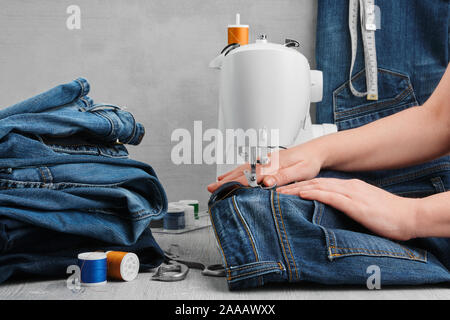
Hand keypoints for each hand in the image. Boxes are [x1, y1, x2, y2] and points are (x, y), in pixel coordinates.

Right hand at [207, 142, 324, 192]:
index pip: (252, 176)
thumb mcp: (301, 171)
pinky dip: (236, 172)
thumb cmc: (311, 162)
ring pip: (243, 168)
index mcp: (273, 164)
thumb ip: (283, 177)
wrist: (317, 151)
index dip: (237, 184)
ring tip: (216, 183)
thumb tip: (267, 182)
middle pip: (242, 172)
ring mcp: (265, 161)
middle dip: (226, 180)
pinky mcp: (266, 162)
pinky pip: (247, 167)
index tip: (224, 190)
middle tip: (211, 188)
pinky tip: (231, 175)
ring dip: (228, 176)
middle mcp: (267, 161)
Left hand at [277, 178, 417, 240]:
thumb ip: (349, 205)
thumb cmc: (389, 215)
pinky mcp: (355, 204)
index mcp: (351, 187)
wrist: (410, 216)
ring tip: (282, 191)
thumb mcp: (364, 207)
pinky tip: (302, 193)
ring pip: (319, 186)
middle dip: (295, 184)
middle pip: (316, 182)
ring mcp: (352, 193)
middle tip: (277, 188)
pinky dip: (314, 193)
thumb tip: (334, 209)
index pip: (321, 183)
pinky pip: (331, 196)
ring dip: (299, 188)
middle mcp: (349, 186)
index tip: (288, 188)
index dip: (303, 184)